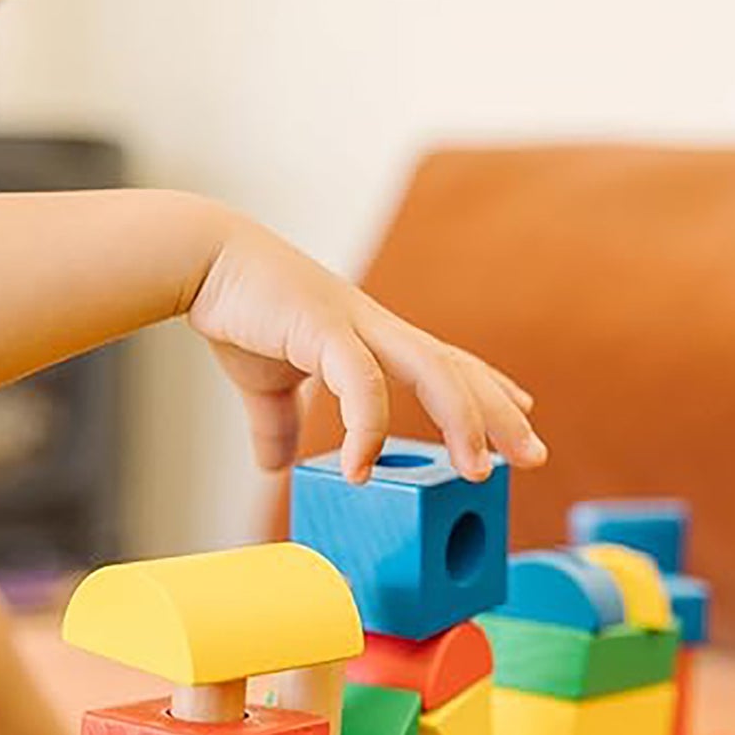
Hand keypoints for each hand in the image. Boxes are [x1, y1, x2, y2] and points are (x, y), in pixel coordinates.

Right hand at [186, 211, 546, 483]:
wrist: (202, 262)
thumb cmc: (236, 311)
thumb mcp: (263, 384)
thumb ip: (278, 426)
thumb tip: (275, 468)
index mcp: (370, 335)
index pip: (445, 361)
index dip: (486, 390)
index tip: (521, 416)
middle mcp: (376, 327)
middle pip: (457, 369)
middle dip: (498, 413)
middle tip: (532, 456)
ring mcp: (355, 324)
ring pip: (433, 371)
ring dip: (464, 421)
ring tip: (477, 471)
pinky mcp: (324, 329)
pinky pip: (362, 384)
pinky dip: (367, 430)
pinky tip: (360, 470)